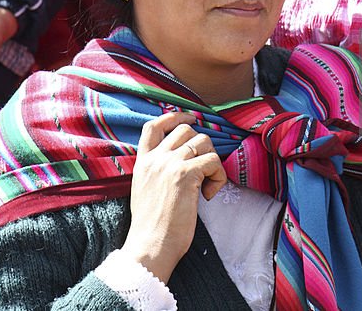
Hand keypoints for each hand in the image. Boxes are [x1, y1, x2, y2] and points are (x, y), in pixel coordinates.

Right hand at [122, 112, 227, 282]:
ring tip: (206, 185)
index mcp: (143, 162)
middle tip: (204, 169)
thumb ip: (156, 171)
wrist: (150, 245)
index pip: (154, 125)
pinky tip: (209, 194)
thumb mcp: (144, 190)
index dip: (174, 116)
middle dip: (201, 145)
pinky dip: (218, 176)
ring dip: (212, 161)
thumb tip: (180, 162)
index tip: (190, 118)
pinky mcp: (186, 175)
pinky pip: (213, 161)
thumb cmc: (151, 226)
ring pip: (203, 141)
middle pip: (186, 129)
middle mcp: (155, 158)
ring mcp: (170, 164)